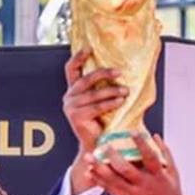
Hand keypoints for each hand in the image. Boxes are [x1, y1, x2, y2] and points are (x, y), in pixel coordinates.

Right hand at [63, 49, 128, 194]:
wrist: (96, 147)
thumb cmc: (103, 124)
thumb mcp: (102, 103)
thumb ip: (105, 88)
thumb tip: (121, 72)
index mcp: (73, 91)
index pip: (71, 70)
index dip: (78, 57)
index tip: (89, 47)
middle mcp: (69, 98)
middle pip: (85, 79)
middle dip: (103, 73)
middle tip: (119, 72)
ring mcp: (71, 108)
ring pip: (93, 94)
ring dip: (112, 91)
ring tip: (125, 91)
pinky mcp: (76, 117)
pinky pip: (96, 106)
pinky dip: (110, 103)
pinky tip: (120, 102)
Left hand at [84, 134, 190, 194]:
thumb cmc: (172, 193)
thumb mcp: (173, 172)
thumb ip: (164, 152)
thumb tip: (155, 135)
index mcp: (158, 176)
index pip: (150, 158)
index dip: (141, 144)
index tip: (133, 131)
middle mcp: (145, 185)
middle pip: (126, 170)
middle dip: (113, 157)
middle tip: (103, 145)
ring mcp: (134, 194)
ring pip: (114, 181)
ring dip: (99, 169)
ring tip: (89, 158)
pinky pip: (110, 191)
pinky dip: (99, 181)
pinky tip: (89, 172)